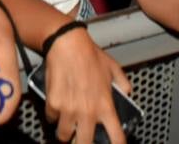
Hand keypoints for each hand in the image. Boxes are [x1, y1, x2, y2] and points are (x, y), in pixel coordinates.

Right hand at [42, 27, 130, 143]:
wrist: (68, 44)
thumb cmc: (91, 55)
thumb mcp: (113, 68)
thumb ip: (122, 84)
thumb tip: (127, 93)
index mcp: (105, 106)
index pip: (116, 137)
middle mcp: (87, 112)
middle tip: (80, 137)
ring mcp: (68, 110)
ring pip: (63, 136)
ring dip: (65, 131)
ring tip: (66, 122)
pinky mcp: (53, 104)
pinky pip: (51, 118)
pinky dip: (53, 115)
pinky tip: (57, 105)